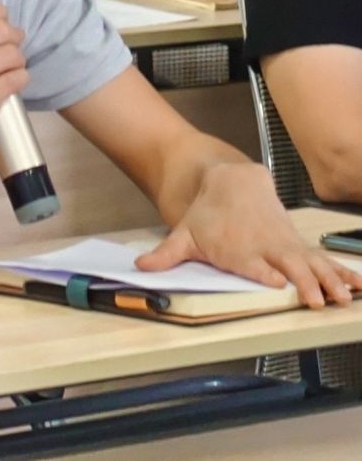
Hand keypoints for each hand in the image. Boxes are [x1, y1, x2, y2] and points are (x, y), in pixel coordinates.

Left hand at [136, 161, 361, 308]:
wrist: (231, 180)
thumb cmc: (207, 214)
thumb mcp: (184, 232)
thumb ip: (166, 253)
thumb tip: (141, 266)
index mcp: (238, 247)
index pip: (251, 261)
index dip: (262, 271)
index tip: (275, 280)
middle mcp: (264, 246)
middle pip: (286, 264)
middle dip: (302, 280)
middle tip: (315, 299)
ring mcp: (284, 245)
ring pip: (310, 263)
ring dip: (329, 280)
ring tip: (344, 296)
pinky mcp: (297, 246)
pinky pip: (322, 260)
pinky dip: (342, 272)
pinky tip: (358, 286)